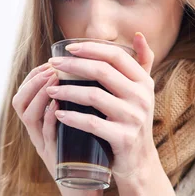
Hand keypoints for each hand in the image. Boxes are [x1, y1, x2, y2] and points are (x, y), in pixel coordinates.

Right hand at [12, 62, 102, 195]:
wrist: (88, 191)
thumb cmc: (87, 157)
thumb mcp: (78, 127)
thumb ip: (77, 108)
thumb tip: (90, 79)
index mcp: (41, 126)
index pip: (26, 94)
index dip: (35, 76)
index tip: (52, 62)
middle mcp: (38, 135)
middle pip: (20, 102)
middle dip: (34, 81)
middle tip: (52, 66)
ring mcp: (45, 147)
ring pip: (28, 116)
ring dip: (39, 95)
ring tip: (53, 79)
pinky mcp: (55, 159)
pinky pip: (46, 136)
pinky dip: (49, 118)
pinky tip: (57, 106)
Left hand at [46, 33, 159, 182]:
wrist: (139, 161)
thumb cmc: (133, 122)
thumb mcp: (143, 92)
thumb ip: (143, 63)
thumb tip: (138, 34)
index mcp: (144, 82)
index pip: (116, 56)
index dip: (91, 49)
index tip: (67, 49)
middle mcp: (142, 98)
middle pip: (102, 72)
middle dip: (73, 66)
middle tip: (52, 66)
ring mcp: (133, 118)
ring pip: (94, 96)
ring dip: (67, 91)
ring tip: (50, 90)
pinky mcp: (123, 138)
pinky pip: (93, 123)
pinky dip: (72, 118)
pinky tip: (58, 114)